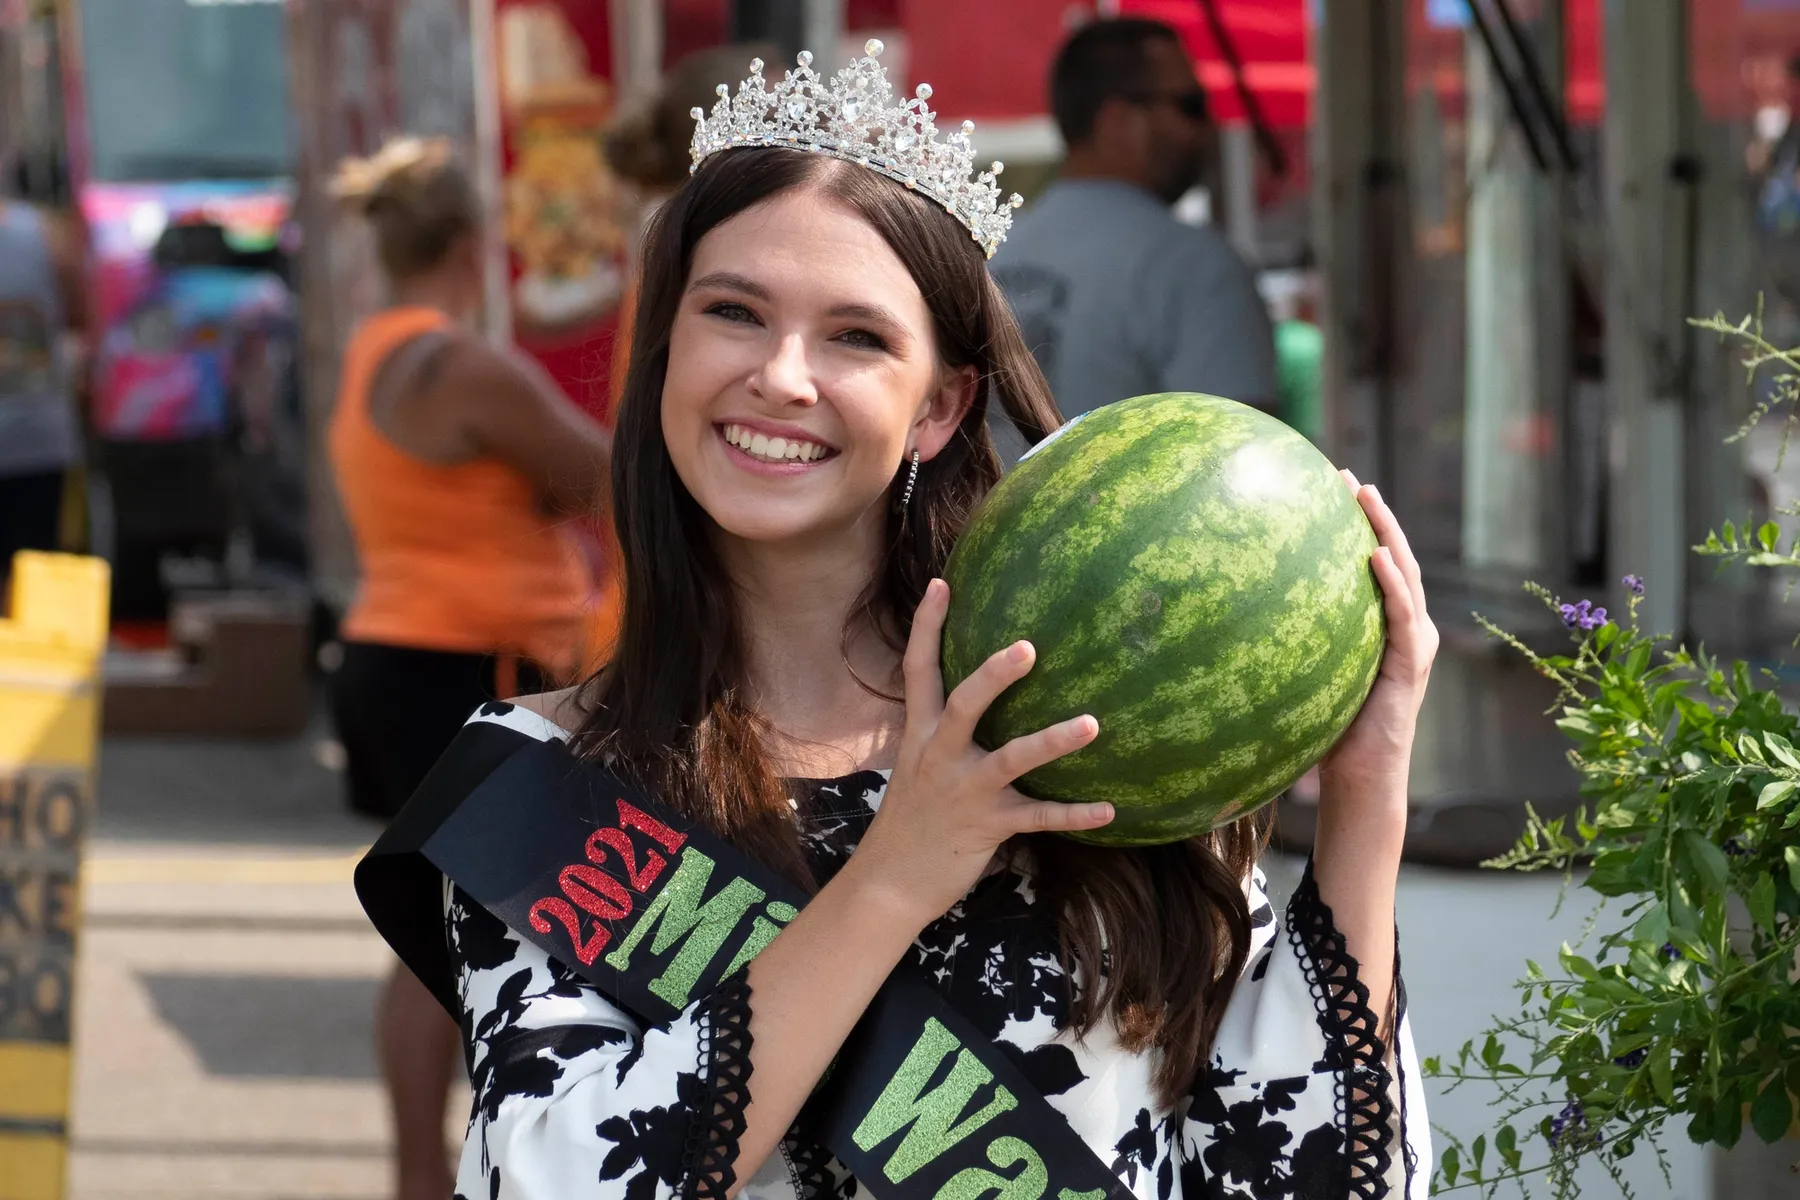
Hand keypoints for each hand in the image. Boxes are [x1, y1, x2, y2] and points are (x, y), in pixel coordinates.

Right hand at [846, 578, 1111, 926]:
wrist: (889, 883)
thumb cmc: (912, 820)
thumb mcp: (918, 766)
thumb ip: (945, 732)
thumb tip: (978, 698)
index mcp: (921, 735)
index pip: (919, 671)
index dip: (929, 626)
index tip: (943, 583)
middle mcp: (940, 757)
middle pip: (964, 706)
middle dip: (993, 676)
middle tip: (1028, 647)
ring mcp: (964, 792)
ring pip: (1010, 759)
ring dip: (1052, 741)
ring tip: (1093, 724)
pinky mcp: (986, 828)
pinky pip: (1037, 818)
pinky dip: (1073, 814)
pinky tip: (1108, 810)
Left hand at [1318, 471, 1438, 800]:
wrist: (1358, 779)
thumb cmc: (1326, 730)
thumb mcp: (1305, 674)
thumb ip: (1288, 644)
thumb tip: (1225, 618)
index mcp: (1384, 627)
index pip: (1375, 564)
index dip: (1357, 524)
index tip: (1330, 487)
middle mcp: (1406, 628)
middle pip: (1394, 556)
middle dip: (1372, 513)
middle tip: (1345, 476)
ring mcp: (1414, 644)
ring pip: (1405, 574)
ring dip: (1386, 532)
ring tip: (1365, 496)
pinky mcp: (1411, 665)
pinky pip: (1401, 615)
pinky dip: (1392, 582)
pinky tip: (1375, 554)